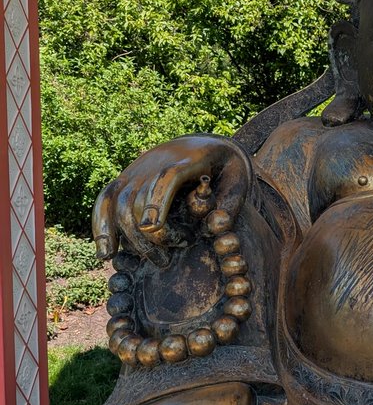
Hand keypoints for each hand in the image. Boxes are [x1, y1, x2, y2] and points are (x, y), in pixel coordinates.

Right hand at [92, 135, 251, 266]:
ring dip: (129, 237)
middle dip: (149, 235)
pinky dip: (101, 225)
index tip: (153, 228)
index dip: (156, 200)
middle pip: (138, 198)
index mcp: (186, 160)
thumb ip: (231, 202)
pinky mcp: (124, 180)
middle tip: (167, 260)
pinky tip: (105, 254)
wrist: (202, 143)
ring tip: (154, 261)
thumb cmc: (225, 166)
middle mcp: (154, 163)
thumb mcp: (239, 178)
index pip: (165, 178)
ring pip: (119, 202)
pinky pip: (105, 200)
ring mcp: (135, 171)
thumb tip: (216, 227)